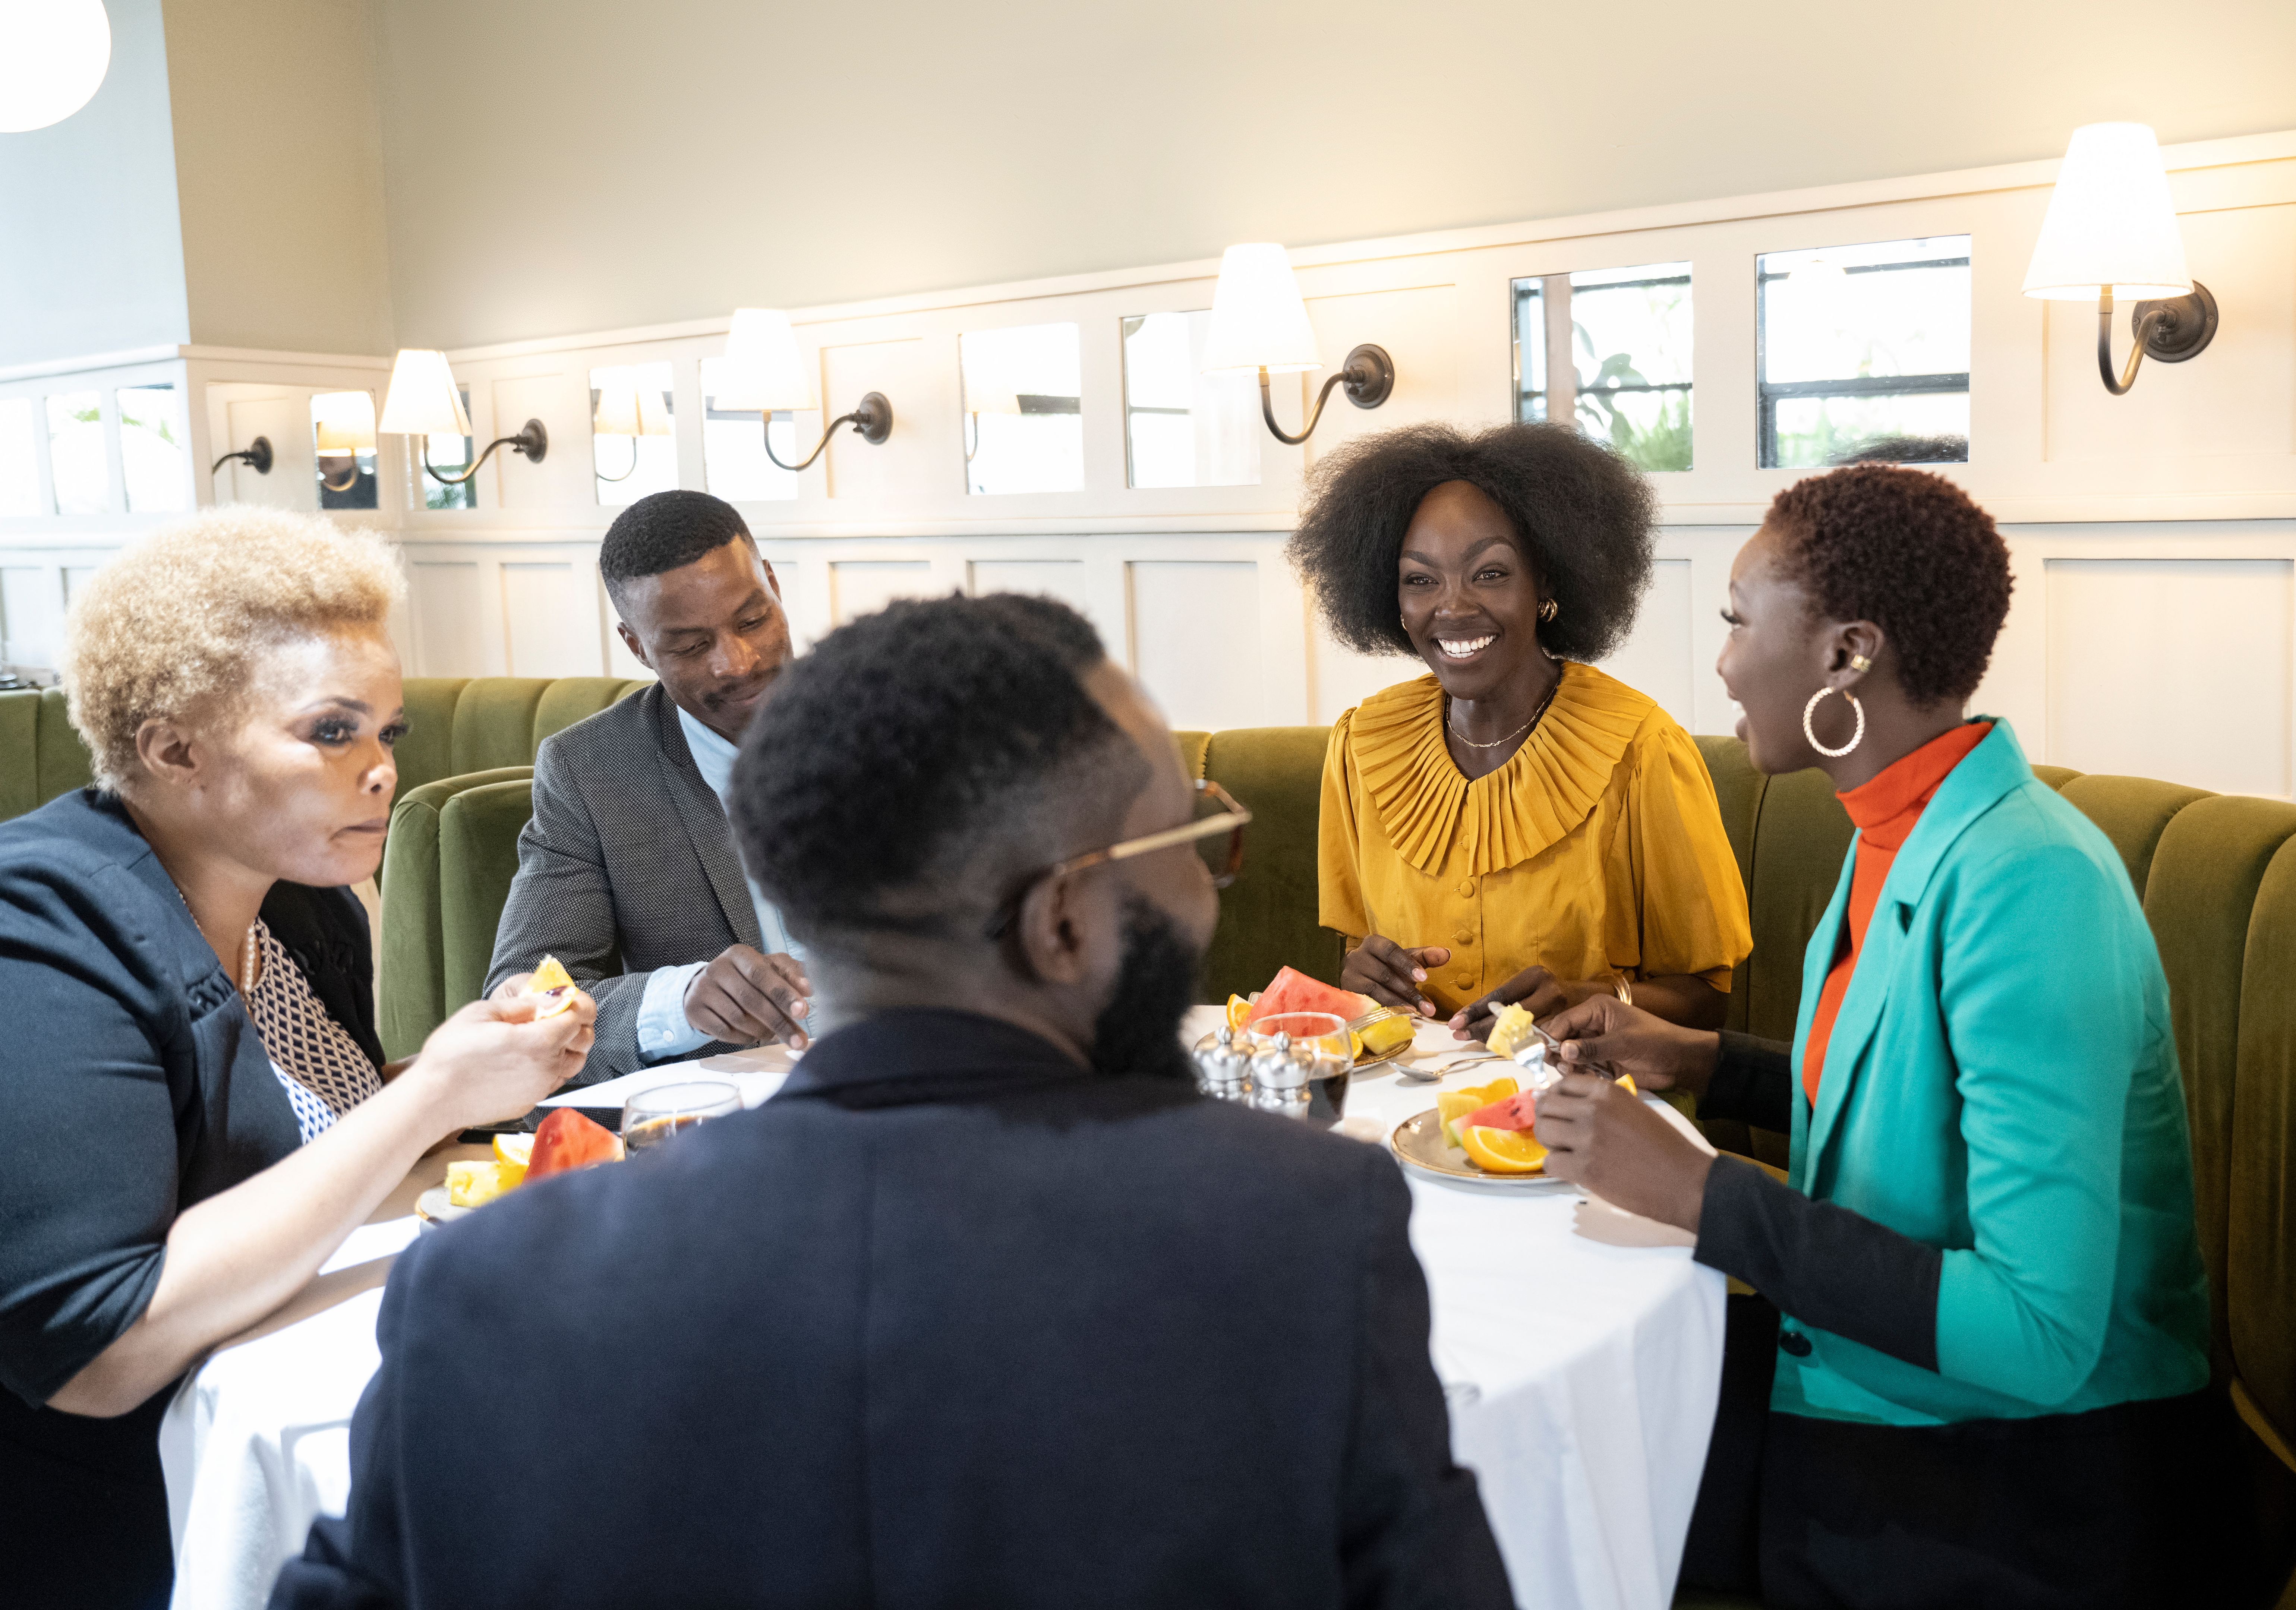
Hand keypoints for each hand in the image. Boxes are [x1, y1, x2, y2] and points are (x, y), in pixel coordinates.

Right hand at [409, 988, 595, 1131]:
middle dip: (575, 1024)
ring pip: (573, 1063)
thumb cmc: (451, 1055)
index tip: (563, 1000)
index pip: (578, 1017)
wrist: (433, 1099)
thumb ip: (522, 1005)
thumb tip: (549, 998)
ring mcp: (541, 1088)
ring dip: (566, 1048)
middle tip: (552, 1016)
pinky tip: (527, 1060)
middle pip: (582, 1040)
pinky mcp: (530, 1102)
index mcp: (539, 1041)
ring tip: (540, 1038)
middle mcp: (547, 1067)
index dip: (574, 1004)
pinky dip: (551, 1068)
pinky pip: (553, 1081)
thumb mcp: (482, 1013)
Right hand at [684, 945, 812, 1049]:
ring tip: (774, 1035)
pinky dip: (744, 1038)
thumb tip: (809, 988)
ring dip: (762, 1032)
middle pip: (751, 1000)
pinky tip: (754, 1036)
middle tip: (799, 1040)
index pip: (762, 974)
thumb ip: (790, 974)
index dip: (783, 994)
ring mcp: (703, 990)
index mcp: (739, 954)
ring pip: (738, 1019)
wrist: (707, 987)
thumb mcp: (769, 968)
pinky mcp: (694, 1010)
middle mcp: (718, 968)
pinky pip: (724, 1032)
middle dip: (779, 1022)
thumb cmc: (747, 978)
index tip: (804, 1012)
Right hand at [1341, 937, 1450, 1016]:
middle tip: (1429, 1007)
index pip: (1391, 951)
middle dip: (1408, 991)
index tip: (1424, 978)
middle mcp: (1358, 957)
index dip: (1407, 964)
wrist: (1350, 971)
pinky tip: (1398, 1016)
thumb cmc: (1382, 964)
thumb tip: (1446, 953)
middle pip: (1385, 974)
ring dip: (1398, 1002)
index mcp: (1374, 944)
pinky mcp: (1345, 992)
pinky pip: (1366, 1002)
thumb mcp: (1402, 958)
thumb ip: (1423, 957)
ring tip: (1417, 1013)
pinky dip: (1384, 1009)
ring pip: (1375, 990)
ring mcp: (1349, 975)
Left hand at [1447, 965, 1570, 1040]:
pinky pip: (1532, 1042)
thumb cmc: (1544, 989)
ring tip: (1472, 1040)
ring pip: (1519, 1033)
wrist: (1581, 998)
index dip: (1475, 1011)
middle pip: (1508, 1017)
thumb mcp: (1525, 984)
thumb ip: (1503, 998)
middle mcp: (1549, 992)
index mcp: (1534, 976)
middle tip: (1459, 1035)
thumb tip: (1469, 1017)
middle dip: (1480, 1027)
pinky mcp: (1564, 1031)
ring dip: (1493, 1039)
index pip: (1499, 997)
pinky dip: (1512, 1045)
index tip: (1455, 1022)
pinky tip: (1497, 1047)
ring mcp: (1559, 1013)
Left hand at [1533, 1070, 1711, 1231]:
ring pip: (1543, 1132)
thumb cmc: (1665, 1147)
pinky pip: (1550, 1163)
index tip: (1557, 1109)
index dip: (1554, 1097)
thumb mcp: (1634, 1110)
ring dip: (1549, 1143)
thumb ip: (1602, 1105)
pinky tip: (1572, 1170)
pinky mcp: (1584, 1168)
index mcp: (1607, 1092)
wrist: (1683, 1181)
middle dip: (1547, 1119)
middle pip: (1546, 1106)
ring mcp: (1586, 1139)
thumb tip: (1566, 1105)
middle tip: (1557, 1133)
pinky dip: (1556, 1168)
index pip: (1562, 1084)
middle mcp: (1592, 1110)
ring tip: (1565, 1151)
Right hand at [1537, 995, 1721, 1096]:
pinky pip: (1581, 1068)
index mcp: (1596, 1010)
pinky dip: (1580, 1075)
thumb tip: (1562, 1050)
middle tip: (1562, 1067)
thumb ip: (1592, 1048)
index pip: (1564, 1021)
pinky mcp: (1601, 1062)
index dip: (1550, 1037)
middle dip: (1558, 1053)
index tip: (1539, 1054)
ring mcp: (1596, 1045)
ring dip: (1569, 1066)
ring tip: (1576, 1073)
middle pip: (1562, 1038)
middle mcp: (1592, 1025)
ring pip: (1569, 1055)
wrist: (1681, 1062)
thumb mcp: (1624, 1042)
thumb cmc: (1656, 1042)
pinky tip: (1587, 1079)